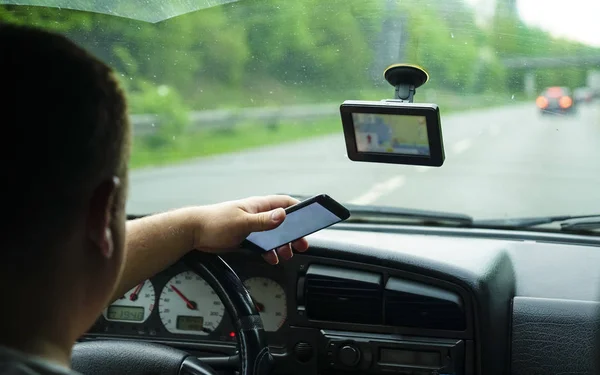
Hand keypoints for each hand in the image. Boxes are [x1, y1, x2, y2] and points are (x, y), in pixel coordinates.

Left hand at [188, 195, 308, 263]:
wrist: (192, 232)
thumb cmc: (214, 222)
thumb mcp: (241, 222)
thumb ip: (263, 220)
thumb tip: (283, 215)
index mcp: (258, 205)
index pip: (284, 203)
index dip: (299, 209)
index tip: (310, 218)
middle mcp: (257, 214)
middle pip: (282, 222)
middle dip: (294, 232)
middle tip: (302, 243)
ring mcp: (251, 226)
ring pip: (274, 234)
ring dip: (283, 244)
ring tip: (288, 253)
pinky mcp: (245, 237)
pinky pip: (263, 244)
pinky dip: (270, 251)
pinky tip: (272, 258)